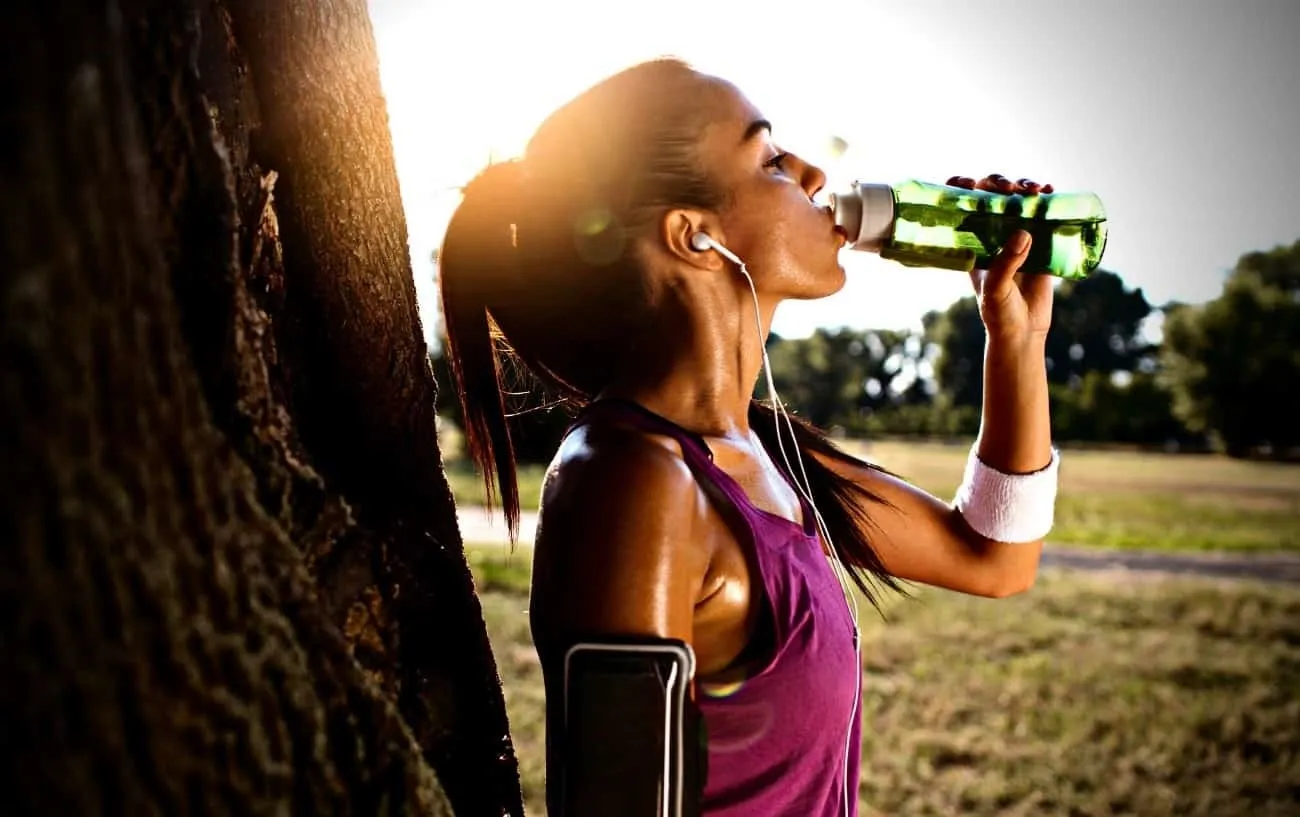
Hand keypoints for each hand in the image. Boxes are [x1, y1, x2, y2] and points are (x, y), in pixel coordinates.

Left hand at [946, 173, 1054, 344]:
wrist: (1023, 331)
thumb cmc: (999, 312)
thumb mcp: (995, 289)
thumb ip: (1005, 263)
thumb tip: (1023, 233)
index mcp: (972, 242)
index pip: (962, 208)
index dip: (962, 189)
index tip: (969, 183)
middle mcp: (992, 235)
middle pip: (992, 197)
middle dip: (998, 185)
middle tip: (1009, 190)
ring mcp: (1016, 236)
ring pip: (1018, 201)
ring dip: (1024, 187)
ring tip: (1035, 189)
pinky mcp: (1040, 243)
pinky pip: (1043, 215)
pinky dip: (1047, 200)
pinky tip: (1051, 190)